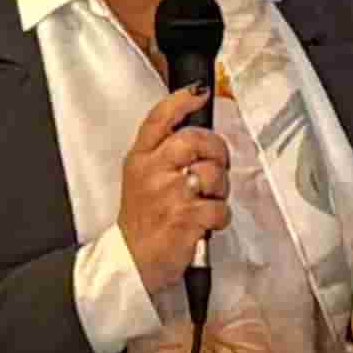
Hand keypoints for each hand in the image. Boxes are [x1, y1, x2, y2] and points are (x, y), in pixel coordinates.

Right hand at [111, 85, 227, 290]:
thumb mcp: (140, 177)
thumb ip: (162, 153)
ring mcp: (169, 194)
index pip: (159, 118)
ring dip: (220, 189)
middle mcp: (152, 171)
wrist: (133, 260)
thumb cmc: (142, 219)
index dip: (182, 100)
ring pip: (213, 173)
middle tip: (217, 164)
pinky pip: (220, 208)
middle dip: (216, 150)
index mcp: (140, 158)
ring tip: (207, 200)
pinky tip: (205, 223)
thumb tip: (196, 133)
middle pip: (195, 139)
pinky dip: (219, 217)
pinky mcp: (185, 218)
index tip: (199, 92)